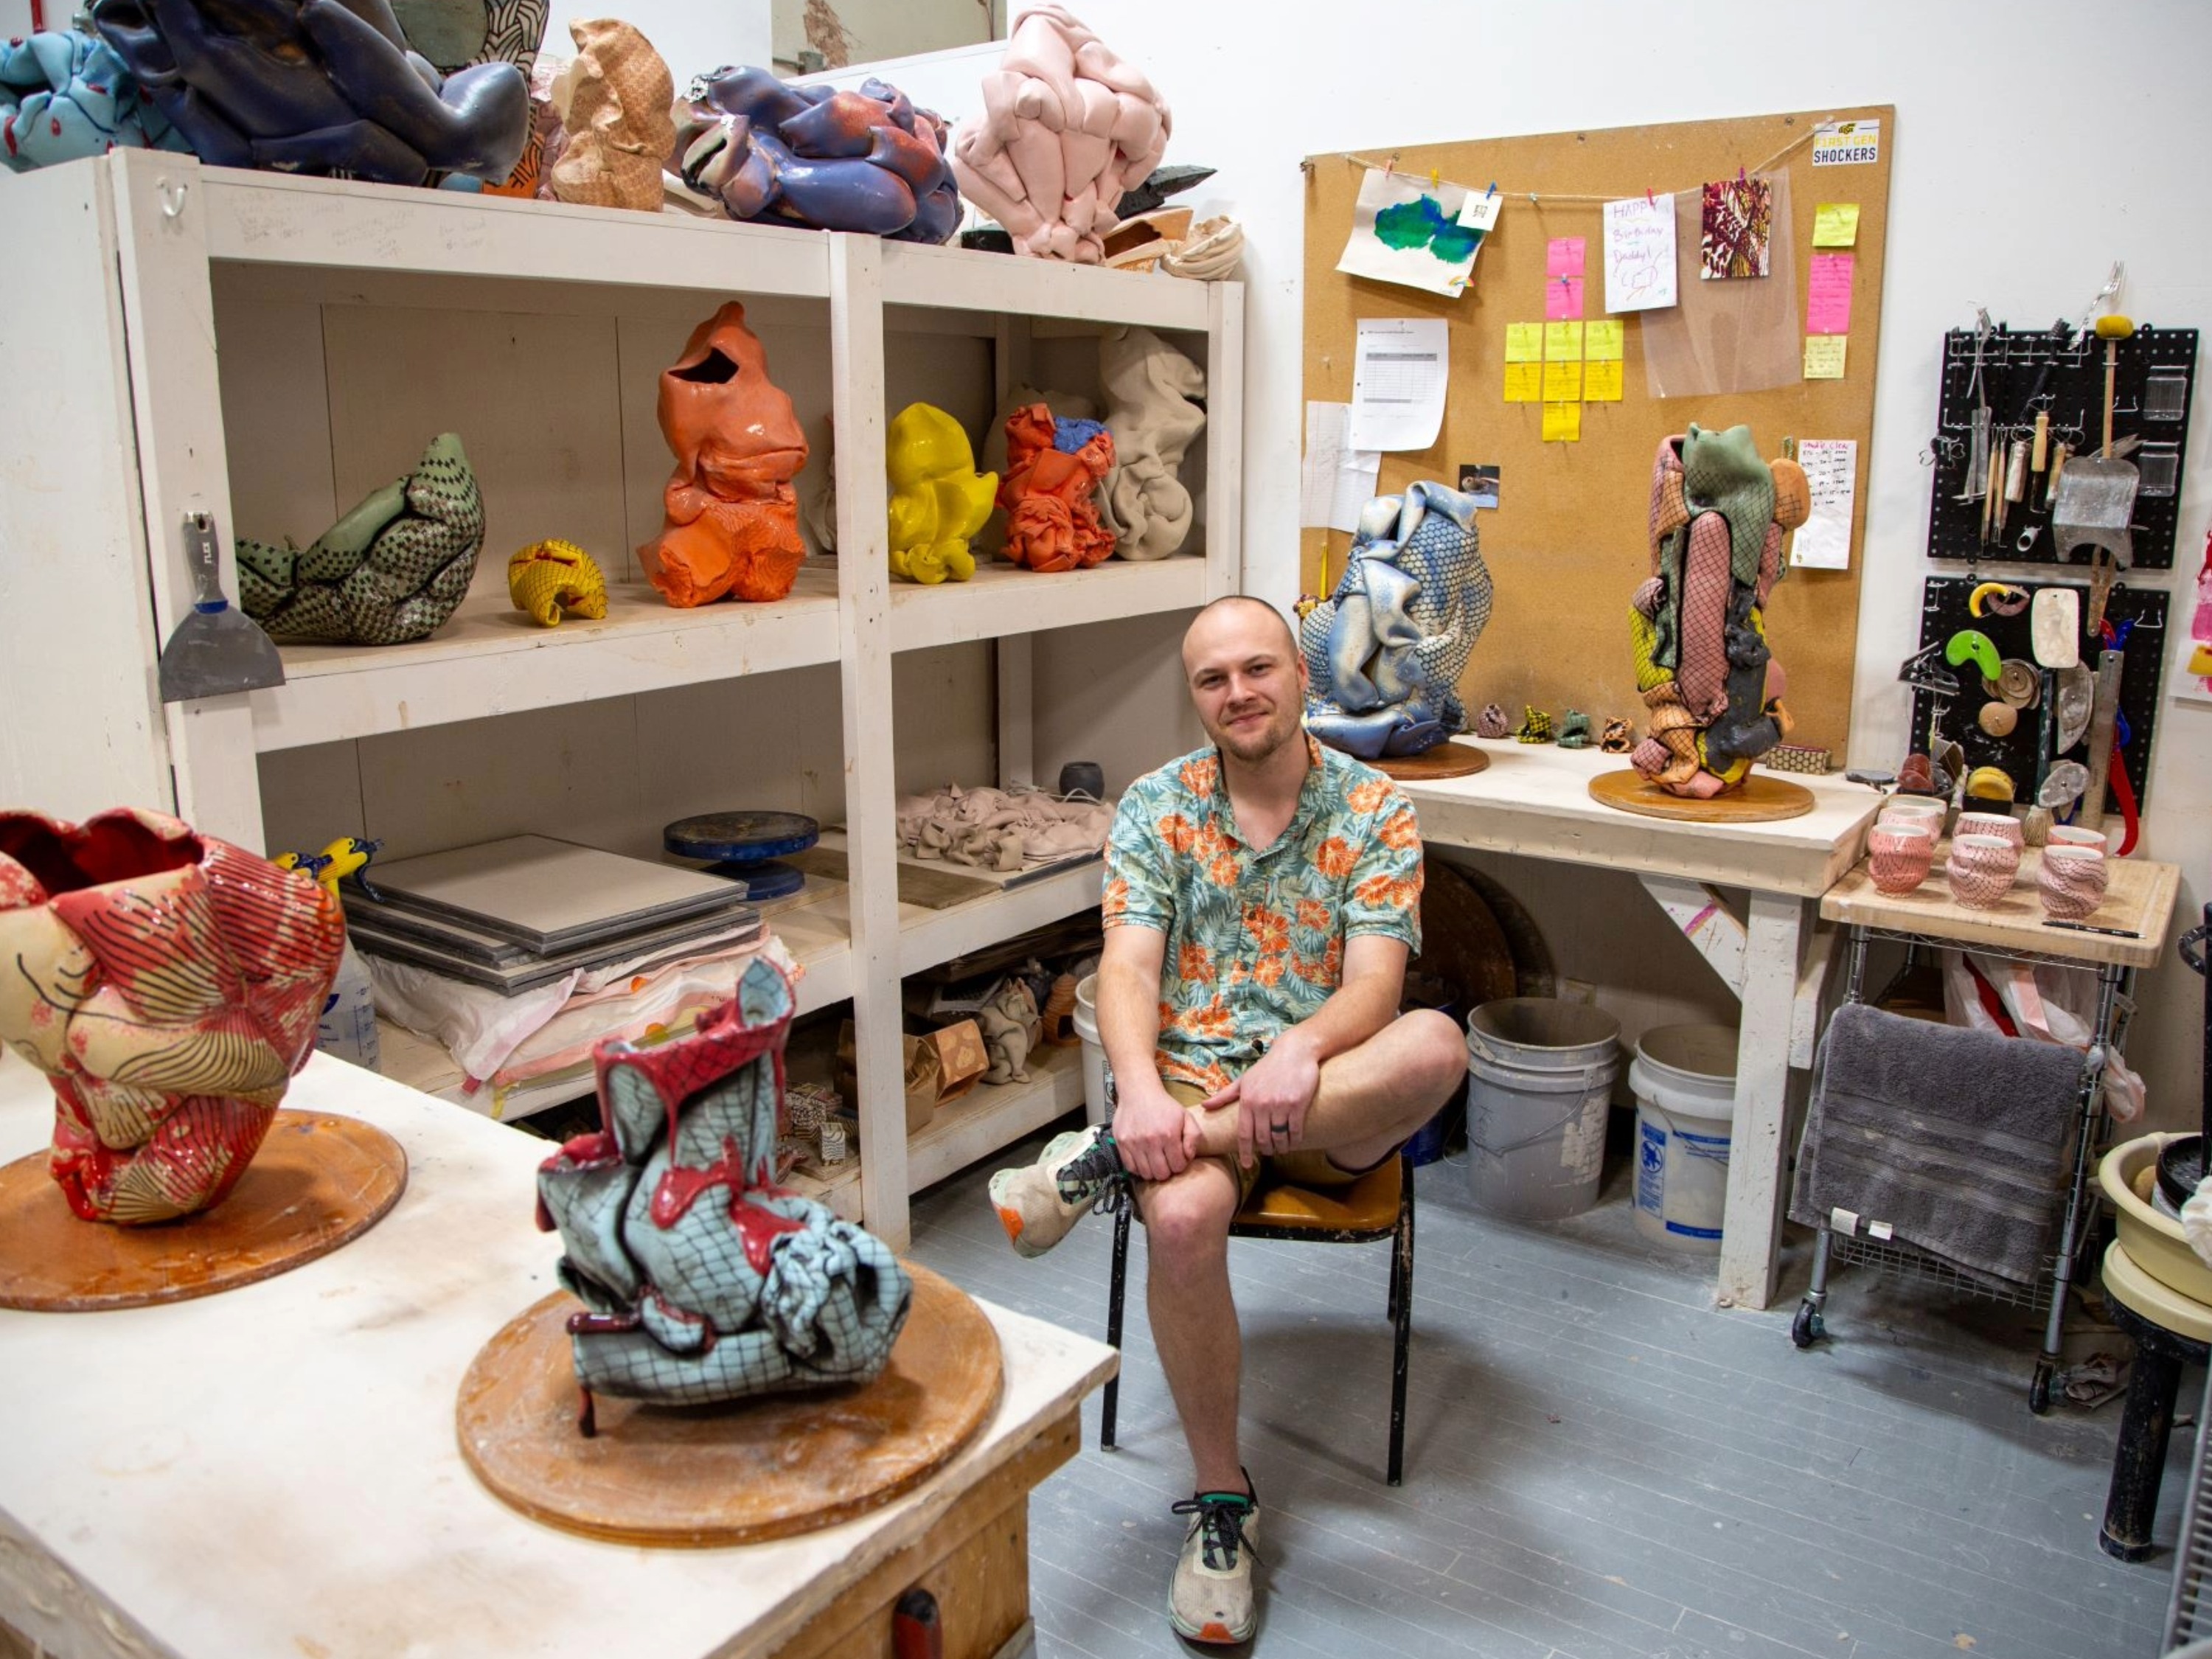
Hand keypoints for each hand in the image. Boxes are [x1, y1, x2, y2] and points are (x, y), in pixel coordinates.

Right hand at [1113, 1079, 1199, 1182]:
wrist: (1139, 1092)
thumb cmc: (1163, 1105)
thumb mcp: (1186, 1116)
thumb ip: (1194, 1137)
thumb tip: (1189, 1156)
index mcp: (1169, 1134)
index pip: (1178, 1166)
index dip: (1180, 1165)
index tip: (1177, 1158)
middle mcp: (1151, 1140)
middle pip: (1161, 1174)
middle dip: (1167, 1171)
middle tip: (1166, 1162)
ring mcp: (1134, 1143)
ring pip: (1146, 1174)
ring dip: (1152, 1171)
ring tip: (1155, 1161)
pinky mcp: (1122, 1143)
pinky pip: (1130, 1168)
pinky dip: (1138, 1168)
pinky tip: (1144, 1159)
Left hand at [1202, 1036, 1320, 1169]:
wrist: (1294, 1052)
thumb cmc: (1267, 1067)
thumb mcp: (1243, 1080)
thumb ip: (1225, 1095)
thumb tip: (1205, 1105)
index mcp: (1247, 1101)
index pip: (1244, 1134)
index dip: (1244, 1152)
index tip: (1246, 1164)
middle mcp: (1262, 1104)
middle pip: (1262, 1138)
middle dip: (1266, 1149)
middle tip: (1268, 1152)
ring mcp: (1280, 1105)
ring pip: (1279, 1136)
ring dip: (1280, 1147)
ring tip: (1281, 1148)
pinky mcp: (1297, 1104)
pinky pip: (1295, 1130)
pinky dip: (1294, 1140)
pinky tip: (1294, 1142)